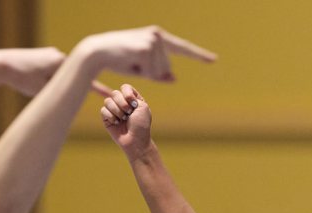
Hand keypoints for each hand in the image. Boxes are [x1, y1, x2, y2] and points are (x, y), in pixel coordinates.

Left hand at [0, 47, 66, 96]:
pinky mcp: (40, 54)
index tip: (61, 96)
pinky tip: (32, 79)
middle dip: (59, 85)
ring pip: (57, 74)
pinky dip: (44, 77)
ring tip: (36, 85)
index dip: (72, 90)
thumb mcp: (44, 90)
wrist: (0, 64)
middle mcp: (57, 53)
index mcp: (61, 61)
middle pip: (66, 76)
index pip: (76, 80)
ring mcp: (49, 52)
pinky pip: (49, 70)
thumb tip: (70, 93)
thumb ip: (61, 91)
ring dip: (51, 82)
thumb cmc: (22, 79)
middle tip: (45, 92)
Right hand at [79, 25, 215, 84]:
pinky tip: (130, 62)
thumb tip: (174, 78)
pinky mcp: (146, 48)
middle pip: (167, 68)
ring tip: (130, 61)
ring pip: (160, 72)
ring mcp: (153, 41)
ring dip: (146, 73)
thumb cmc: (119, 59)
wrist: (98, 51)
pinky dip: (142, 73)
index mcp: (158, 37)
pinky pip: (152, 73)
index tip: (213, 60)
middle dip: (152, 73)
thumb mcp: (142, 67)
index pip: (182, 48)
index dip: (199, 55)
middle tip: (133, 63)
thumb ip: (159, 72)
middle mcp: (158, 36)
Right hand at [101, 84, 151, 156]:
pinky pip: (103, 110)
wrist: (135, 141)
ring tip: (123, 119)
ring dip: (117, 111)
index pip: (125, 87)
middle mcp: (123, 103)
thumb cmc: (141, 125)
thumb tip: (119, 94)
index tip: (133, 103)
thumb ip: (133, 96)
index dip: (127, 93)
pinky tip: (117, 123)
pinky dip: (111, 117)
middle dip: (122, 103)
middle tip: (128, 113)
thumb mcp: (143, 107)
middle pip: (115, 93)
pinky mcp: (107, 118)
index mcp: (133, 99)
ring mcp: (114, 110)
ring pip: (108, 101)